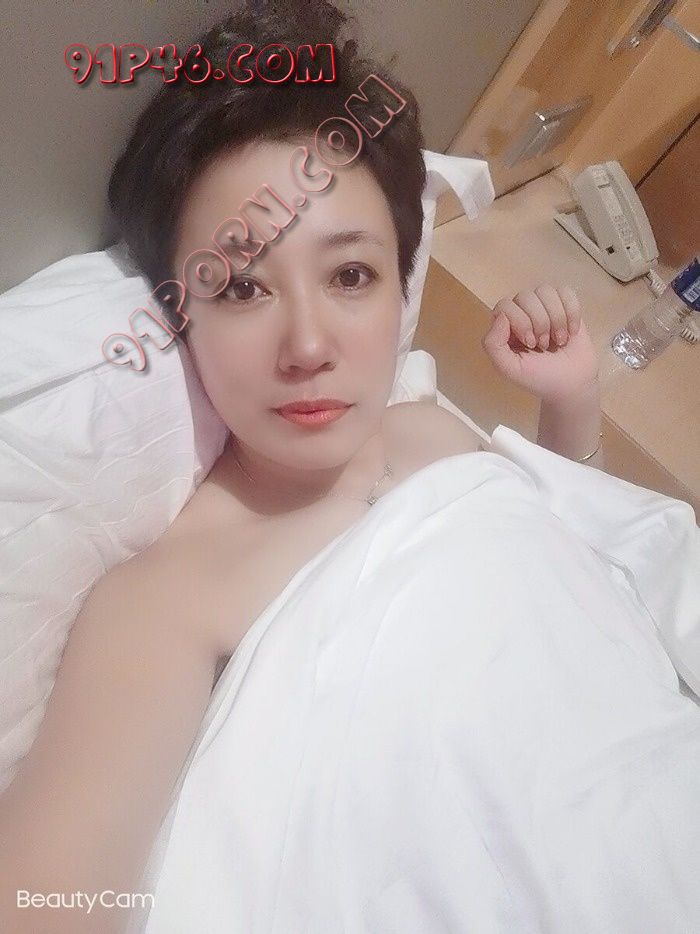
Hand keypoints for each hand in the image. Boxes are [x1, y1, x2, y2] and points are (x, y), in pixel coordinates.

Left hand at [481, 283, 599, 405]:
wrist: (572, 384)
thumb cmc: (538, 377)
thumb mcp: (509, 368)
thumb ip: (494, 345)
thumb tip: (500, 316)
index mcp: (505, 326)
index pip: (505, 306)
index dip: (520, 322)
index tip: (531, 344)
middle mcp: (522, 312)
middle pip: (525, 296)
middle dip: (539, 322)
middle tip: (544, 345)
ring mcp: (544, 307)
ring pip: (545, 291)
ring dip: (556, 318)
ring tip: (559, 339)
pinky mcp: (566, 306)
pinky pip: (566, 292)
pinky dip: (572, 312)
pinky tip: (572, 331)